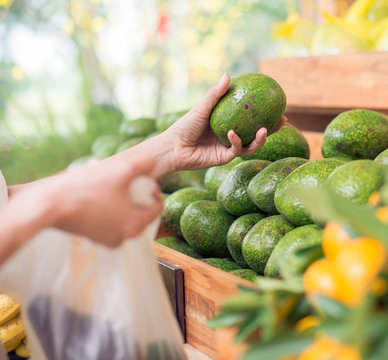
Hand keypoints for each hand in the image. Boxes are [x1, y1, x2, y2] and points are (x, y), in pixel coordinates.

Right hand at [8, 156, 162, 247]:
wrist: (48, 204)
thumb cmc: (87, 188)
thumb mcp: (121, 170)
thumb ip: (144, 164)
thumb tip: (154, 161)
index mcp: (135, 226)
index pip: (157, 208)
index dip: (154, 190)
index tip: (143, 180)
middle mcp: (123, 238)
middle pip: (141, 212)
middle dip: (136, 195)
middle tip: (124, 181)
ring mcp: (106, 240)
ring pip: (124, 215)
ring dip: (121, 199)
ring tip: (108, 184)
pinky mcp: (91, 237)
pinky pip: (109, 220)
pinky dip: (108, 207)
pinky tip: (95, 193)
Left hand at [166, 73, 286, 170]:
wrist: (173, 147)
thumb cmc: (185, 126)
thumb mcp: (202, 107)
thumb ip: (215, 93)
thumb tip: (229, 74)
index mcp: (227, 123)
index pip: (249, 118)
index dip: (263, 113)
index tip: (276, 104)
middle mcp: (230, 136)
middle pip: (255, 133)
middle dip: (271, 129)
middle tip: (283, 120)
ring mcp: (228, 148)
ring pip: (250, 145)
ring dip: (260, 139)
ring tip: (265, 129)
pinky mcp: (223, 158)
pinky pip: (236, 150)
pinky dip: (236, 141)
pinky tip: (232, 133)